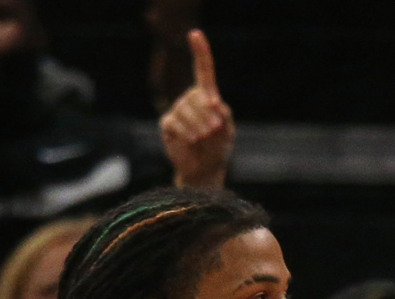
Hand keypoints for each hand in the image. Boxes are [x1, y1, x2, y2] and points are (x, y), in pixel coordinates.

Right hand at [159, 29, 234, 189]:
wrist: (203, 169)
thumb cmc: (218, 148)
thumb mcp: (227, 129)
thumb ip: (223, 113)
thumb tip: (211, 102)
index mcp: (207, 95)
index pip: (203, 69)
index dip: (200, 51)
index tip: (194, 33)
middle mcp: (190, 99)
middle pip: (196, 94)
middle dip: (206, 112)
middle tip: (213, 128)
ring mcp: (177, 111)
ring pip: (184, 108)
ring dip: (197, 123)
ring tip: (203, 136)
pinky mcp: (167, 125)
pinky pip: (174, 122)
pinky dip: (185, 131)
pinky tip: (191, 140)